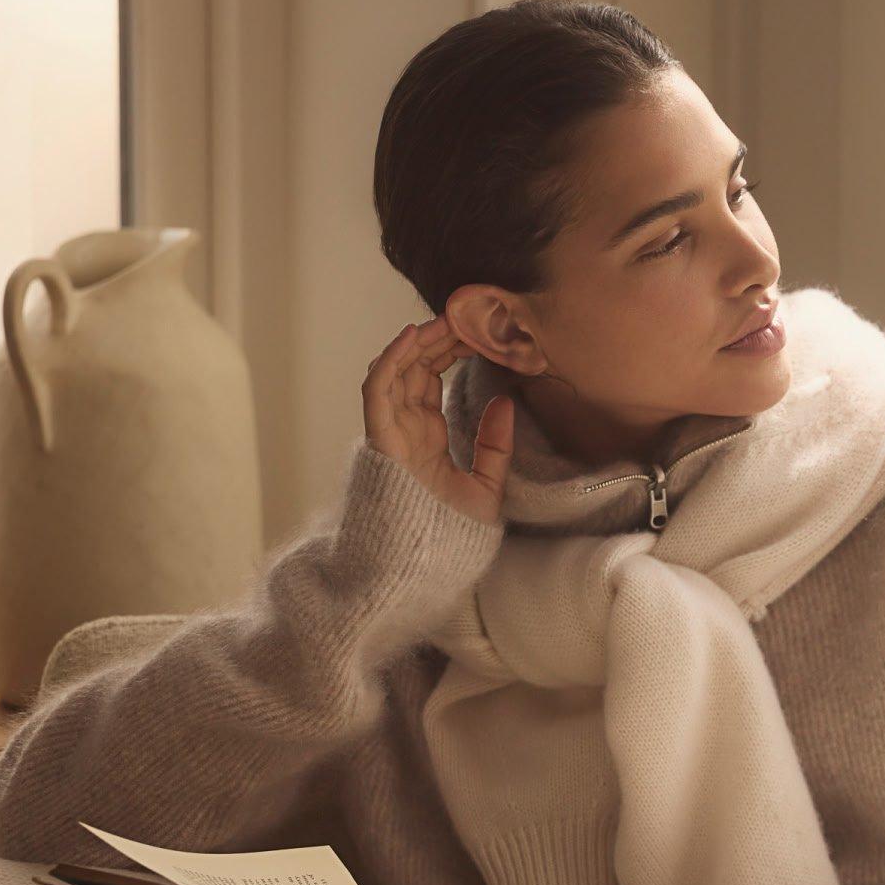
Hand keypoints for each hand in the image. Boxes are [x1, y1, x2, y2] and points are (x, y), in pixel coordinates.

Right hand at [362, 315, 513, 527]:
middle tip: (467, 314)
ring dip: (419, 342)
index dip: (451, 351)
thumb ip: (494, 447)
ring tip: (448, 318)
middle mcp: (405, 429)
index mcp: (427, 436)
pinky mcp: (380, 439)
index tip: (479, 331)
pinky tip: (413, 337)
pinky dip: (391, 361)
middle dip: (439, 338)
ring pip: (397, 371)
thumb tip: (507, 403)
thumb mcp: (486, 487)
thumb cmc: (449, 538)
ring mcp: (391, 432)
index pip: (433, 379)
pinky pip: (378, 391)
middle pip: (416, 367)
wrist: (422, 570)